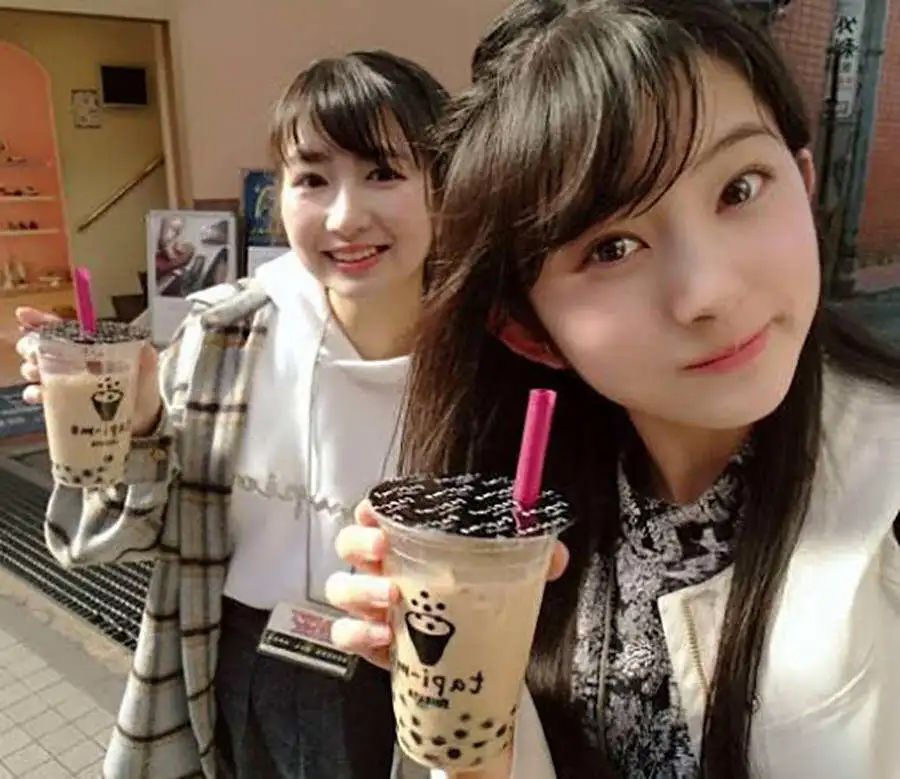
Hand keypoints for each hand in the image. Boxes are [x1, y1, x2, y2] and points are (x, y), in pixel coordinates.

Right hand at [15, 307, 163, 435]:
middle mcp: (74, 362)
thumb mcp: (147, 369)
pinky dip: (35, 393)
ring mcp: (66, 382)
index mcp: (90, 348)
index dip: (41, 321)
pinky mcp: (63, 403)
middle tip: (34, 353)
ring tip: (38, 372)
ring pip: (36, 369)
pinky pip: (40, 395)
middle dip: (31, 346)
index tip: (24, 316)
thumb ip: (146, 357)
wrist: (143, 420)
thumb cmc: (143, 389)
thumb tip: (144, 347)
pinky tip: (40, 394)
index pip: (62, 330)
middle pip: (41, 347)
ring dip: (32, 368)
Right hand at [326, 499, 569, 669]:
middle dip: (358, 542)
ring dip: (359, 590)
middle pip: (348, 544)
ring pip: (340, 588)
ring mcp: (371, 606)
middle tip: (383, 549)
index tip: (376, 509)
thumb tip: (556, 554)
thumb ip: (533, 559)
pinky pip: (344, 634)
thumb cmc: (476, 601)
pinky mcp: (369, 641)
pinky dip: (356, 634)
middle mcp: (382, 568)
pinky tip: (382, 637)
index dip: (370, 508)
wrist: (469, 659)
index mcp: (410, 543)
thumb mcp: (506, 576)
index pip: (377, 513)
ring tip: (391, 598)